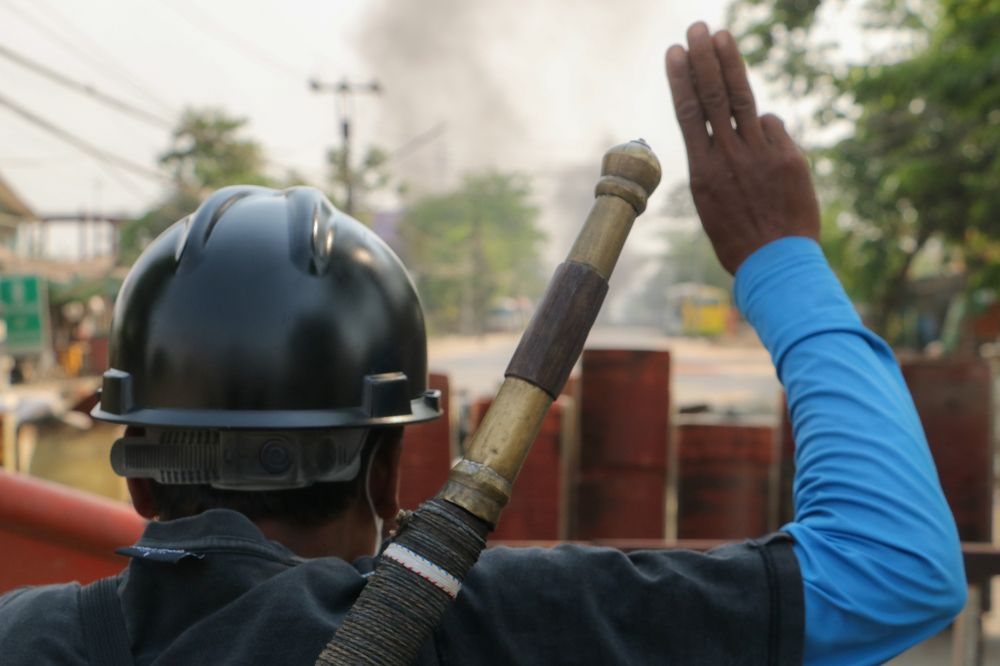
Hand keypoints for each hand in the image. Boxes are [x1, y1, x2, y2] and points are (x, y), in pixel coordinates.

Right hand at [665, 23, 819, 274]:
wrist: (776, 263)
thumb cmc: (739, 239)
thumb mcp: (712, 202)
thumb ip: (720, 161)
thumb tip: (741, 126)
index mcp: (703, 171)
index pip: (689, 114)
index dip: (682, 79)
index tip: (674, 51)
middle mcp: (729, 157)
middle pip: (714, 96)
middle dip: (703, 58)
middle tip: (697, 28)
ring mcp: (761, 154)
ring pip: (744, 100)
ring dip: (732, 64)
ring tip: (722, 36)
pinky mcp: (789, 157)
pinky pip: (774, 129)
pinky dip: (769, 133)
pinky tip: (769, 161)